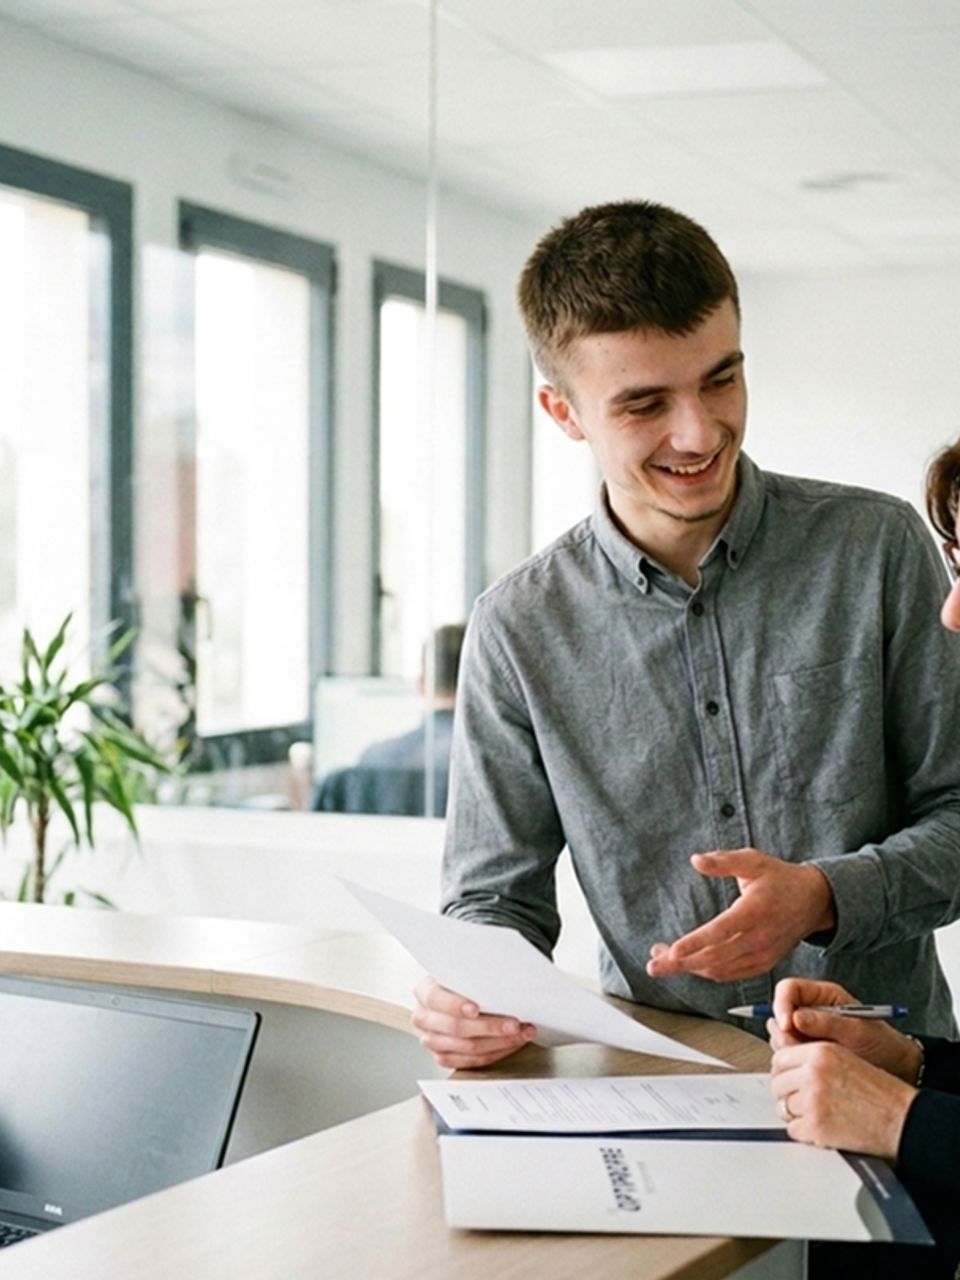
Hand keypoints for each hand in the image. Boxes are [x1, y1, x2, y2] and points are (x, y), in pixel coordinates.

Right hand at [411, 975, 536, 1068]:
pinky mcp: (444, 1057)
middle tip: (513, 1024)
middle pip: (455, 1028)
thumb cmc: (460, 984)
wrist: (453, 997)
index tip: (476, 1009)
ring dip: (500, 1042)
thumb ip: (472, 977)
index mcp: (424, 992)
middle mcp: (424, 1018)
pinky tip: (511, 1043)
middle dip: (490, 1026)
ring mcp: (432, 1041)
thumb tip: (500, 978)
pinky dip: (496, 1053)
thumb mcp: (461, 973)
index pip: (436, 999)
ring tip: (521, 1033)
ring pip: (467, 1048)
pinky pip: (472, 1061)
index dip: (456, 1005)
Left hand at [645, 849, 836, 981]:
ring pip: (721, 970)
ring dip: (690, 968)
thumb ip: (723, 861)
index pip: (720, 932)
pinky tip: (689, 965)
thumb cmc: (779, 878)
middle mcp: (759, 938)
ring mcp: (762, 954)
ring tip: (663, 962)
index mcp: (754, 911)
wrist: (814, 901)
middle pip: (715, 957)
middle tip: (653, 964)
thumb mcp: (753, 861)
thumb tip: (696, 860)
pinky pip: (731, 974)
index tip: (671, 951)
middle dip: (681, 963)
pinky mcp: (763, 964)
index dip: (694, 943)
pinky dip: (708, 972)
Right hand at [768, 977, 921, 1082]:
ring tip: (814, 1058)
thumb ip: (827, 1022)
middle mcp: (811, 1011)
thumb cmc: (883, 1044)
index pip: (789, 989)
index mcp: (823, 996)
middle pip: (780, 1012)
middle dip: (784, 1030)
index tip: (787, 1024)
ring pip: (780, 1034)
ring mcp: (807, 1032)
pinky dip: (794, 1060)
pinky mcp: (807, 1051)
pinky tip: (813, 1067)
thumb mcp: (858, 1030)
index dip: (782, 1004)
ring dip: (789, 1047)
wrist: (896, 1069)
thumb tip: (796, 1017)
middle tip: (799, 1047)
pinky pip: (788, 1052)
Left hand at [771, 1039, 916, 1159]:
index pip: (780, 1058)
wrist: (902, 1119)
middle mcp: (813, 1073)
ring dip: (796, 1114)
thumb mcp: (845, 1058)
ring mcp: (812, 1100)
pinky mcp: (815, 1126)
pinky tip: (823, 1128)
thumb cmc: (881, 1093)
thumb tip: (784, 1060)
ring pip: (782, 1107)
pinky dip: (804, 1132)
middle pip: (777, 1083)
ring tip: (818, 1114)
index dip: (784, 1071)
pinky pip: (792, 1129)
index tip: (790, 1079)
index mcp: (820, 1052)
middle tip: (804, 1101)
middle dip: (787, 1093)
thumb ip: (814, 1058)